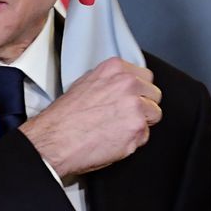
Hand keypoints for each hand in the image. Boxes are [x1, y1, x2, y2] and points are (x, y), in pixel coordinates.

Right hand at [20, 57, 161, 176]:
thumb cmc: (65, 116)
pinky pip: (144, 136)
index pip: (145, 76)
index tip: (132, 98)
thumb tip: (122, 86)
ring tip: (119, 128)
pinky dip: (133, 141)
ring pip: (154, 115)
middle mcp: (128, 84)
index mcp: (116, 69)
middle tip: (126, 116)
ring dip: (141, 123)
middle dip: (144, 106)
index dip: (139, 90)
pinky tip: (115, 140)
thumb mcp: (85, 83)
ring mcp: (135, 107)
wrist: (55, 139)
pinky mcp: (137, 130)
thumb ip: (110, 81)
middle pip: (155, 94)